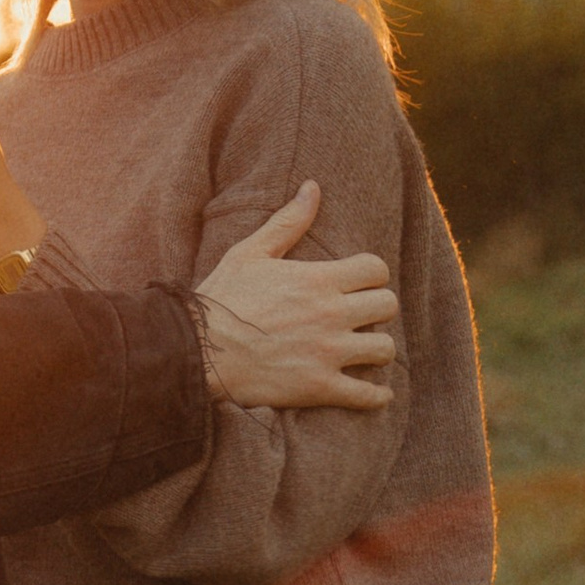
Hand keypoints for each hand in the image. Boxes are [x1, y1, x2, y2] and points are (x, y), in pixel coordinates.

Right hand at [196, 186, 398, 410]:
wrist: (196, 351)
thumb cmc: (220, 299)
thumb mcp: (250, 252)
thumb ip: (287, 221)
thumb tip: (312, 187)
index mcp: (318, 279)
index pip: (376, 269)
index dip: (372, 276)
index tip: (359, 285)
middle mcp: (331, 314)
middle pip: (388, 305)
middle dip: (379, 309)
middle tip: (363, 317)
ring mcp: (328, 352)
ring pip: (384, 349)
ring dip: (378, 350)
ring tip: (364, 353)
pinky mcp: (320, 387)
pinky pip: (368, 396)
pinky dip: (376, 397)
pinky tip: (375, 395)